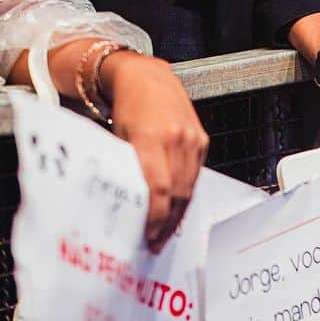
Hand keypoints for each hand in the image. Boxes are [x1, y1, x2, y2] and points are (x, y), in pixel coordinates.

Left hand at [100, 53, 208, 251]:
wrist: (148, 77)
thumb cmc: (127, 105)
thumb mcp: (118, 137)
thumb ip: (126, 168)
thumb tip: (125, 206)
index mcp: (150, 138)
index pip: (158, 188)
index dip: (155, 217)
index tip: (147, 235)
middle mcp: (176, 139)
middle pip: (177, 193)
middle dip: (166, 223)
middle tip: (154, 243)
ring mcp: (192, 138)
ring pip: (188, 188)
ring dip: (178, 215)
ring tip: (164, 233)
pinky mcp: (201, 139)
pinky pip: (195, 176)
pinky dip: (186, 195)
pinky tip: (177, 209)